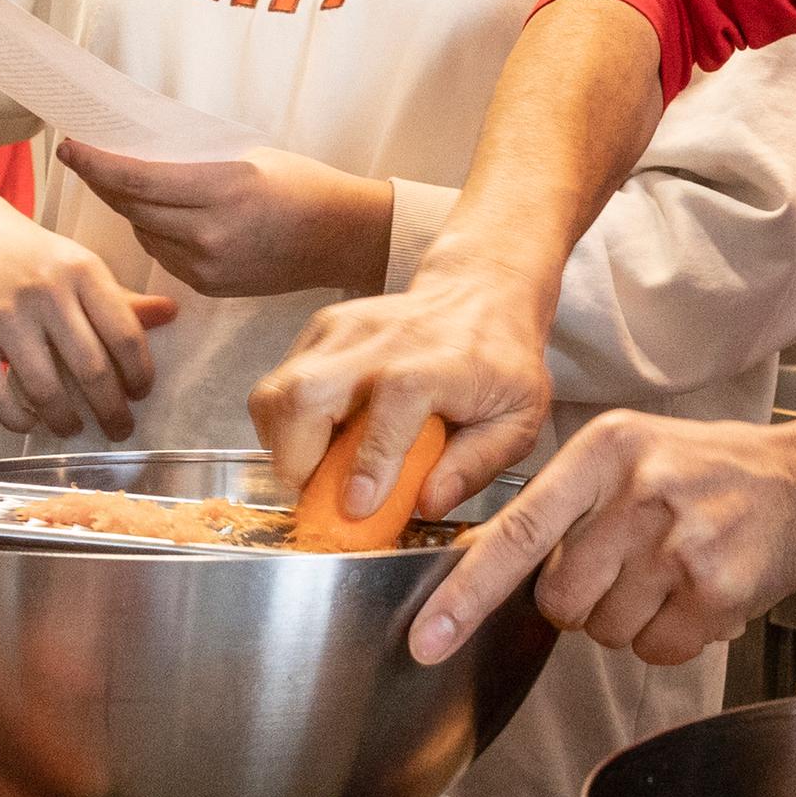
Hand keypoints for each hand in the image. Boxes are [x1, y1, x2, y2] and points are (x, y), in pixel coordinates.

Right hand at [0, 174, 178, 437]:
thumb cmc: (31, 255)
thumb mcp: (79, 264)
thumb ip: (120, 298)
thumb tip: (171, 313)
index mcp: (83, 270)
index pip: (125, 334)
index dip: (139, 373)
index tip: (141, 394)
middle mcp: (46, 292)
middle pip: (90, 368)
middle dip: (111, 410)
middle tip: (120, 430)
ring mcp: (3, 314)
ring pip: (44, 388)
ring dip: (64, 420)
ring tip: (74, 428)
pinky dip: (16, 418)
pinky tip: (30, 423)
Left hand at [54, 139, 393, 299]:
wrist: (341, 237)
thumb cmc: (302, 184)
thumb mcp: (250, 157)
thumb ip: (195, 162)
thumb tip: (140, 154)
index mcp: (224, 188)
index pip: (138, 179)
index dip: (97, 164)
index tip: (70, 147)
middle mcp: (211, 231)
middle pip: (132, 207)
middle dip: (103, 182)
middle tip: (84, 160)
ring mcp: (208, 265)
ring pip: (144, 233)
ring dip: (131, 209)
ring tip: (130, 187)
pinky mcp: (209, 285)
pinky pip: (164, 255)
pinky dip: (157, 233)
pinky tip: (165, 219)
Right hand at [252, 255, 558, 538]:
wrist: (482, 291)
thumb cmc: (500, 361)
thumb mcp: (519, 418)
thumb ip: (476, 464)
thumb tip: (429, 503)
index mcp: (437, 365)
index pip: (392, 407)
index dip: (368, 462)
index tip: (355, 505)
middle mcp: (384, 342)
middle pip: (306, 395)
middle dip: (296, 461)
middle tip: (315, 496)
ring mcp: (345, 331)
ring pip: (277, 391)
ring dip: (280, 445)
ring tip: (312, 469)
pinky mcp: (322, 329)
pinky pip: (277, 384)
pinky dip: (282, 423)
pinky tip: (316, 439)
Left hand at [411, 411, 795, 668]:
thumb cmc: (711, 473)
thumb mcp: (633, 454)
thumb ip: (566, 503)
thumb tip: (488, 568)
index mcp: (607, 451)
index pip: (519, 533)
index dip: (466, 594)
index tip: (427, 639)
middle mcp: (640, 492)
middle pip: (560, 600)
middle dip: (583, 601)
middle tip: (630, 566)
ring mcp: (681, 543)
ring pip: (605, 631)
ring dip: (631, 619)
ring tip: (673, 573)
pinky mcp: (717, 589)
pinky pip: (657, 650)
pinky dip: (673, 636)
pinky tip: (700, 594)